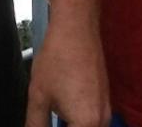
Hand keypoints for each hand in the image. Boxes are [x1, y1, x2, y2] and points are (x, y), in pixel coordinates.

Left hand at [26, 9, 110, 126]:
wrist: (77, 25)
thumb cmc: (57, 59)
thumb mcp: (39, 97)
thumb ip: (35, 126)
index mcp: (88, 124)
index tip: (41, 125)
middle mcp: (102, 121)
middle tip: (45, 122)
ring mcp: (106, 110)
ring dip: (69, 126)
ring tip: (52, 118)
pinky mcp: (104, 100)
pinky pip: (91, 123)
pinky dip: (76, 124)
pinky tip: (60, 118)